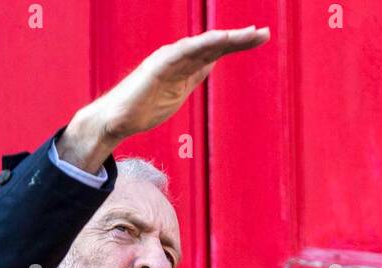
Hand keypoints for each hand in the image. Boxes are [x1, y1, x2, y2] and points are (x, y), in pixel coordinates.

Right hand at [57, 26, 269, 172]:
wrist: (117, 121)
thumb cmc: (144, 107)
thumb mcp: (180, 91)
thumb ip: (194, 75)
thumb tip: (212, 61)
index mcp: (184, 63)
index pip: (216, 50)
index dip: (238, 43)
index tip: (260, 37)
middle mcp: (177, 56)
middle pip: (214, 44)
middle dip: (239, 38)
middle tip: (264, 32)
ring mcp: (167, 59)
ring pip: (202, 45)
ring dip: (226, 39)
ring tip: (249, 34)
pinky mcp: (157, 67)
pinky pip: (183, 53)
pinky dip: (201, 45)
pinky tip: (219, 40)